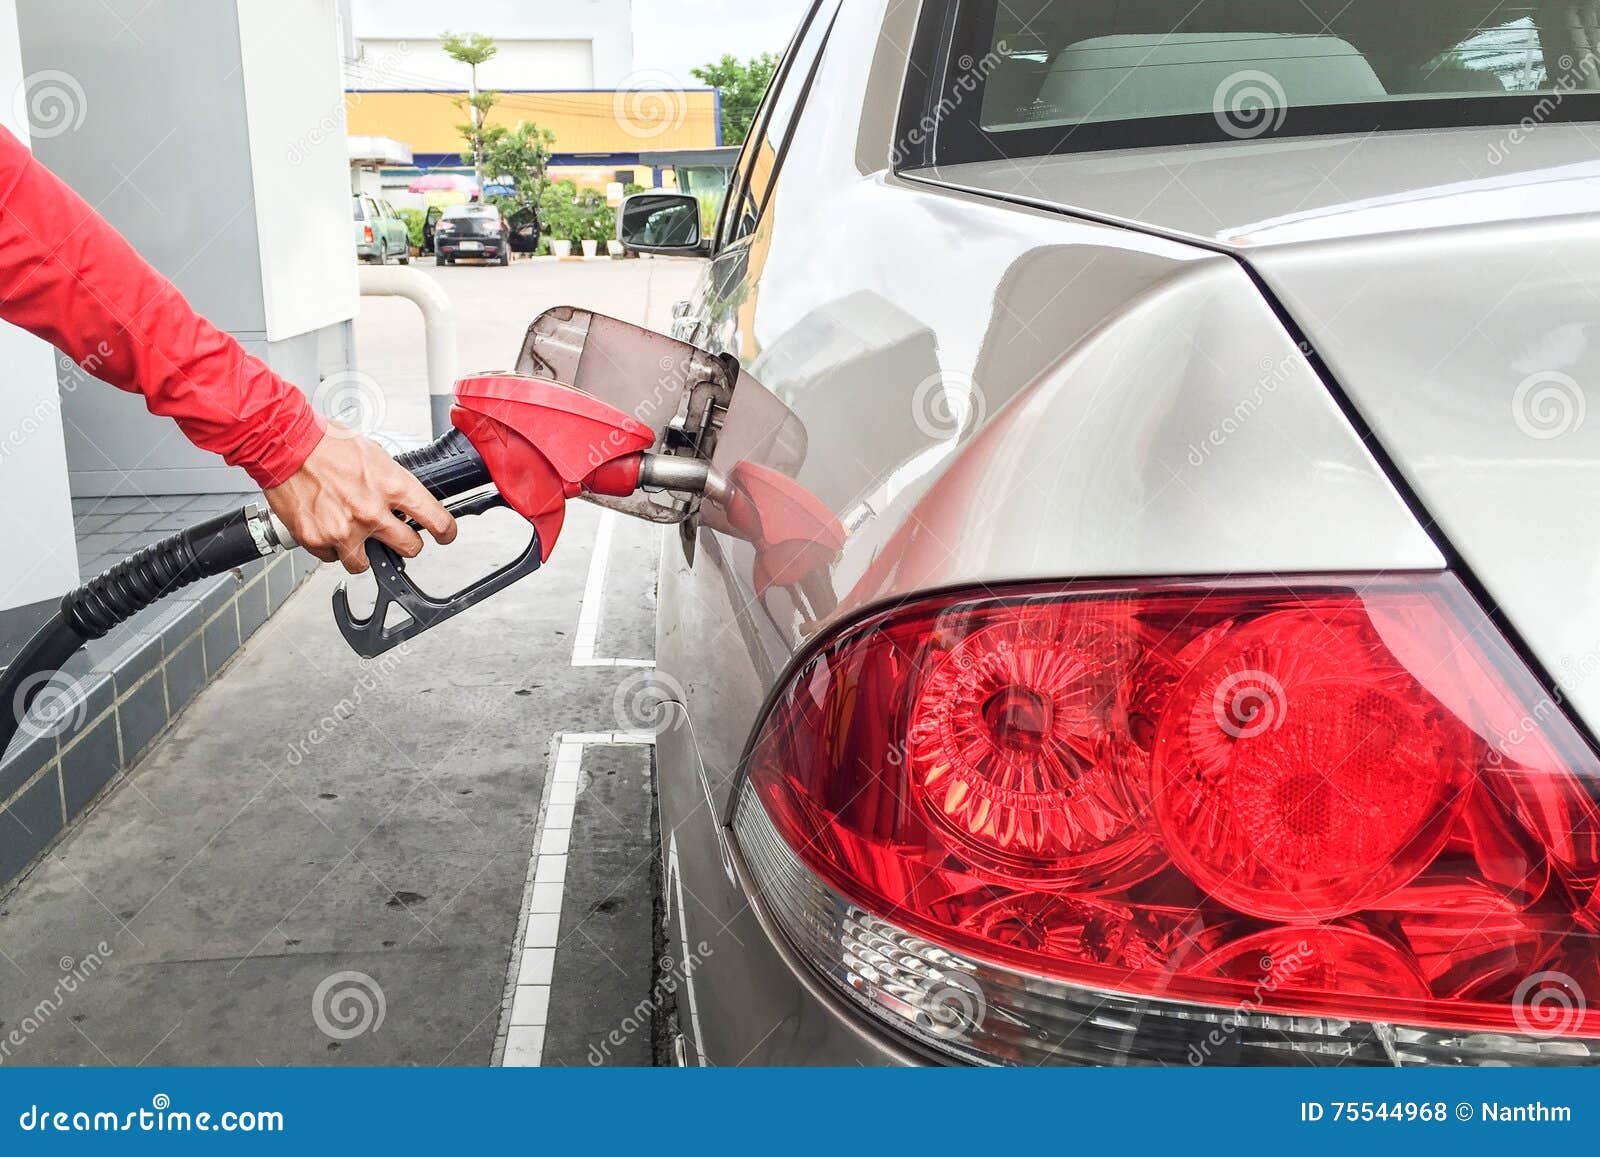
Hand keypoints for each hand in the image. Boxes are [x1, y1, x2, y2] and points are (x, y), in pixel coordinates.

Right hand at [264, 427, 456, 573]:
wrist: (285, 445)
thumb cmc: (325, 443)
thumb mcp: (373, 454)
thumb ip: (390, 480)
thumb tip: (402, 496)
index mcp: (391, 486)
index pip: (435, 518)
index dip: (446, 531)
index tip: (445, 535)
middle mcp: (371, 512)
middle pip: (410, 548)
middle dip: (407, 544)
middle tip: (399, 538)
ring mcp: (344, 530)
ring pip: (366, 564)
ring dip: (363, 552)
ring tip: (353, 534)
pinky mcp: (317, 540)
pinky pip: (331, 557)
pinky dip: (330, 547)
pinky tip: (326, 527)